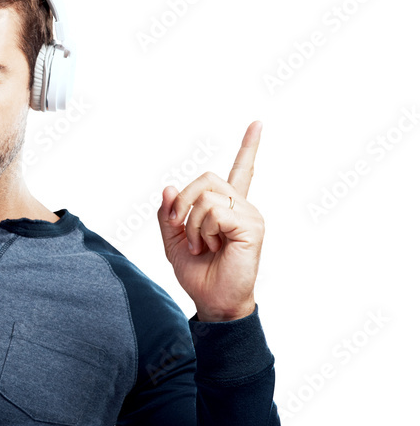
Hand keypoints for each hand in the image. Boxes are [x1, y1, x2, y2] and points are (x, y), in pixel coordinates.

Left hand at [157, 121, 264, 321]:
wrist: (211, 301)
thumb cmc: (197, 272)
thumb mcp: (171, 240)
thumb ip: (168, 213)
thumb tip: (169, 188)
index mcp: (227, 207)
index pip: (241, 170)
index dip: (249, 147)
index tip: (257, 123)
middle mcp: (242, 206)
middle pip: (206, 178)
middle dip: (182, 202)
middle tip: (178, 228)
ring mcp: (250, 215)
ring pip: (207, 196)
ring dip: (191, 224)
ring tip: (200, 245)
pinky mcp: (251, 226)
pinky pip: (215, 213)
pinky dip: (202, 231)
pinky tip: (211, 247)